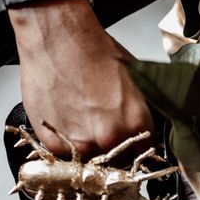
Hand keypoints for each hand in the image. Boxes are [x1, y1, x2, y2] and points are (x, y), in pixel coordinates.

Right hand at [8, 0, 153, 158]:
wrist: (58, 37)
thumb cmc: (94, 51)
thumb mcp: (135, 81)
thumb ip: (140, 113)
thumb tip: (145, 130)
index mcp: (136, 124)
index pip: (143, 155)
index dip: (135, 151)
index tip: (129, 149)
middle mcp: (111, 138)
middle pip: (117, 162)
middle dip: (112, 151)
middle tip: (101, 132)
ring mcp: (81, 143)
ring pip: (90, 162)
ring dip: (88, 149)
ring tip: (81, 123)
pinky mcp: (54, 143)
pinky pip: (65, 156)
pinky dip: (65, 144)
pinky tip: (66, 120)